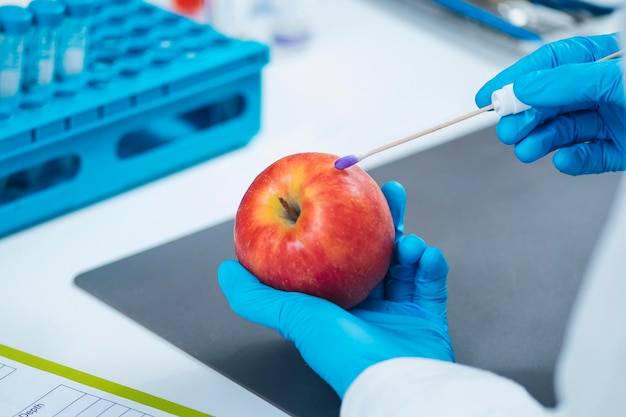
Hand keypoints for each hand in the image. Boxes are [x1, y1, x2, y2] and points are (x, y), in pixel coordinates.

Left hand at [218, 181, 454, 397]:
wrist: (389, 379)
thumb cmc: (340, 351)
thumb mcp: (289, 315)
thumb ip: (255, 295)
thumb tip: (226, 270)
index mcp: (336, 301)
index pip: (340, 252)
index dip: (344, 223)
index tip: (347, 195)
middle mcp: (366, 303)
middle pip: (376, 250)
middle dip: (384, 219)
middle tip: (389, 191)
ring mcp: (398, 309)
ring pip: (406, 262)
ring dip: (410, 242)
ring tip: (408, 238)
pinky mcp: (427, 316)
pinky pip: (433, 283)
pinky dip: (432, 266)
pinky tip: (427, 256)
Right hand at [475, 33, 625, 174]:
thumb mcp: (616, 79)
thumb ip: (568, 81)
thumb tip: (525, 86)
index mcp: (605, 61)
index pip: (550, 63)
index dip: (516, 79)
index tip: (489, 96)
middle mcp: (606, 89)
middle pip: (550, 102)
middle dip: (524, 118)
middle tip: (508, 130)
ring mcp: (613, 120)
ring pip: (564, 132)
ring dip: (541, 142)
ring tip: (527, 150)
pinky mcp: (621, 149)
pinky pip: (588, 157)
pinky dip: (573, 161)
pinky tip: (565, 160)